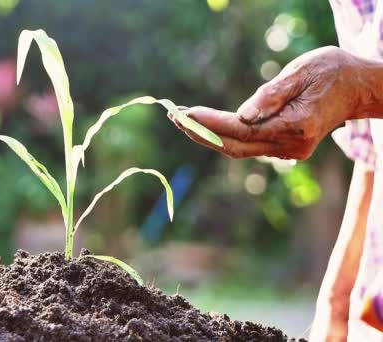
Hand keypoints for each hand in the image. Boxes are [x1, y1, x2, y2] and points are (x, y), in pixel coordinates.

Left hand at [169, 46, 374, 159]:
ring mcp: (288, 152)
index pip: (242, 130)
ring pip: (239, 148)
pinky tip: (206, 126)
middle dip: (201, 133)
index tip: (184, 113)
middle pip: (234, 146)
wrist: (357, 89)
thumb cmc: (331, 72)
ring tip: (182, 119)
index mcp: (296, 127)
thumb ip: (272, 94)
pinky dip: (225, 136)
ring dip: (209, 135)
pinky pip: (248, 146)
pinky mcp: (285, 149)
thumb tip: (242, 115)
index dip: (210, 123)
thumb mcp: (303, 72)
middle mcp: (291, 146)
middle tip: (174, 117)